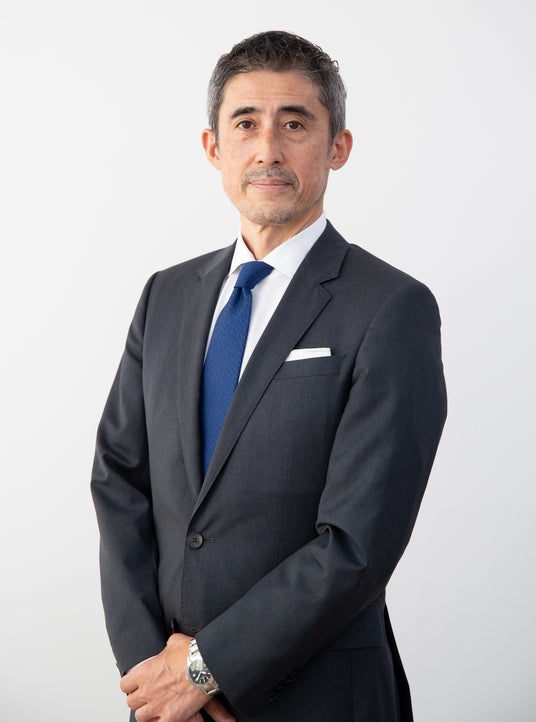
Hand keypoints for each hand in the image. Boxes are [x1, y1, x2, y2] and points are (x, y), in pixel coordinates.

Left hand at [120, 633, 234, 721]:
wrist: (206, 666)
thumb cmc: (191, 654)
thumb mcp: (174, 642)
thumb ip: (166, 648)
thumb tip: (169, 647)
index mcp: (144, 673)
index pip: (125, 685)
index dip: (130, 685)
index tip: (136, 685)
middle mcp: (148, 691)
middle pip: (131, 702)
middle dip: (139, 699)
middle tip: (147, 695)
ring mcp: (158, 706)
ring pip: (141, 717)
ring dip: (147, 712)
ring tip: (155, 707)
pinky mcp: (171, 717)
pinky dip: (160, 720)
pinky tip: (166, 715)